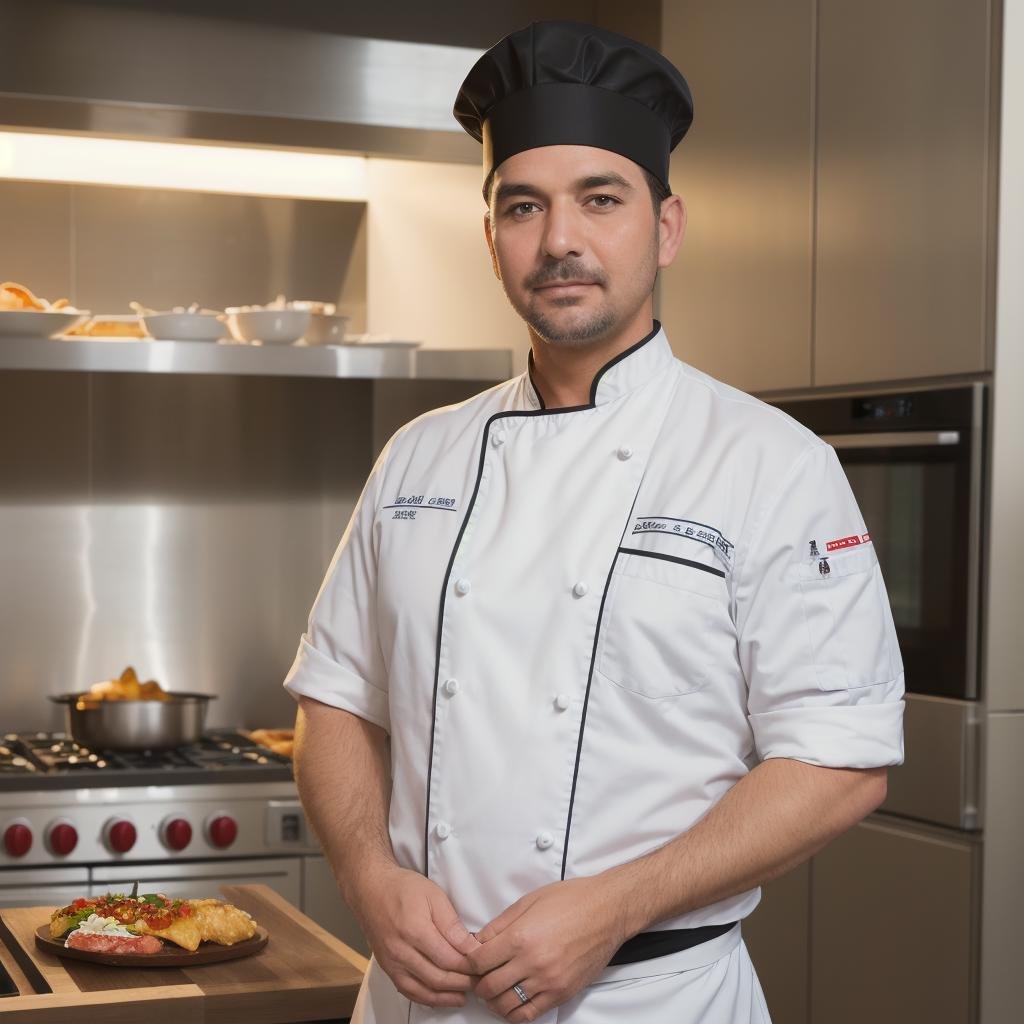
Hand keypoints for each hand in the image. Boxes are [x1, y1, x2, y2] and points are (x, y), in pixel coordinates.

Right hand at [354, 864, 480, 1007]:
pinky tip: (440, 997)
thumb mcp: (433, 895)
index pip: (448, 959)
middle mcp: (401, 952)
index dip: (468, 966)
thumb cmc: (401, 888)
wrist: (370, 889)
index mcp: (415, 931)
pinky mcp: (387, 968)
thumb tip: (469, 946)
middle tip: (478, 981)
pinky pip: (408, 991)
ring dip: (446, 997)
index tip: (483, 966)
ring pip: (423, 991)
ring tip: (464, 995)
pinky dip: (426, 998)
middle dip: (461, 983)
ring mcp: (392, 963)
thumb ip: (451, 924)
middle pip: (437, 978)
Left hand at [469, 877, 627, 1020]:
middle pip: (488, 987)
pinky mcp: (561, 993)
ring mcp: (548, 982)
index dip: (468, 962)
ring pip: (506, 1005)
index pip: (478, 961)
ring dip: (494, 1000)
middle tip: (480, 976)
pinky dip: (514, 1013)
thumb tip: (478, 941)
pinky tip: (511, 1002)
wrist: (607, 911)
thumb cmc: (571, 900)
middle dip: (478, 983)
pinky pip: (529, 1014)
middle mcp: (532, 963)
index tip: (470, 960)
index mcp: (520, 937)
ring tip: (494, 990)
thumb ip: (500, 924)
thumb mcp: (529, 901)